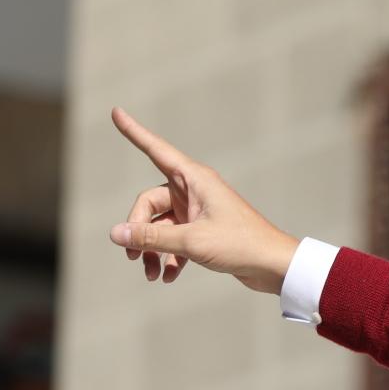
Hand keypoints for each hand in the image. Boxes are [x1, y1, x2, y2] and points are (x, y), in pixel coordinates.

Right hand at [106, 106, 299, 295]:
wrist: (274, 266)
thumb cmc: (240, 245)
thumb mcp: (191, 241)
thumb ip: (150, 238)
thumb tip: (114, 234)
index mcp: (195, 179)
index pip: (155, 150)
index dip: (134, 132)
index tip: (115, 111)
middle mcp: (195, 190)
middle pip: (148, 203)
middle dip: (138, 231)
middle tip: (134, 257)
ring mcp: (198, 211)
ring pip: (159, 226)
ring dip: (151, 250)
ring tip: (149, 275)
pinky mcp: (203, 231)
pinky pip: (174, 240)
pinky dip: (168, 258)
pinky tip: (167, 277)